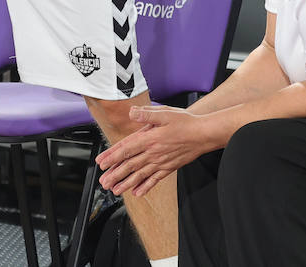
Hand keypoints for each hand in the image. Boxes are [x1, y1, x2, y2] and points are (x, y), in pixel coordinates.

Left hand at [96, 105, 213, 196]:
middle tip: (103, 182)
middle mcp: (153, 153)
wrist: (204, 135)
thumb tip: (131, 112)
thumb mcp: (164, 113)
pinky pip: (155, 179)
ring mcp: (161, 162)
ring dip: (126, 183)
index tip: (101, 163)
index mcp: (149, 139)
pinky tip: (137, 192)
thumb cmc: (185, 122)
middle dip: (115, 174)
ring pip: (140, 175)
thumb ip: (146, 114)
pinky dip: (145, 187)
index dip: (112, 157)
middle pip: (130, 165)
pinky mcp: (169, 168)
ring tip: (115, 190)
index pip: (126, 149)